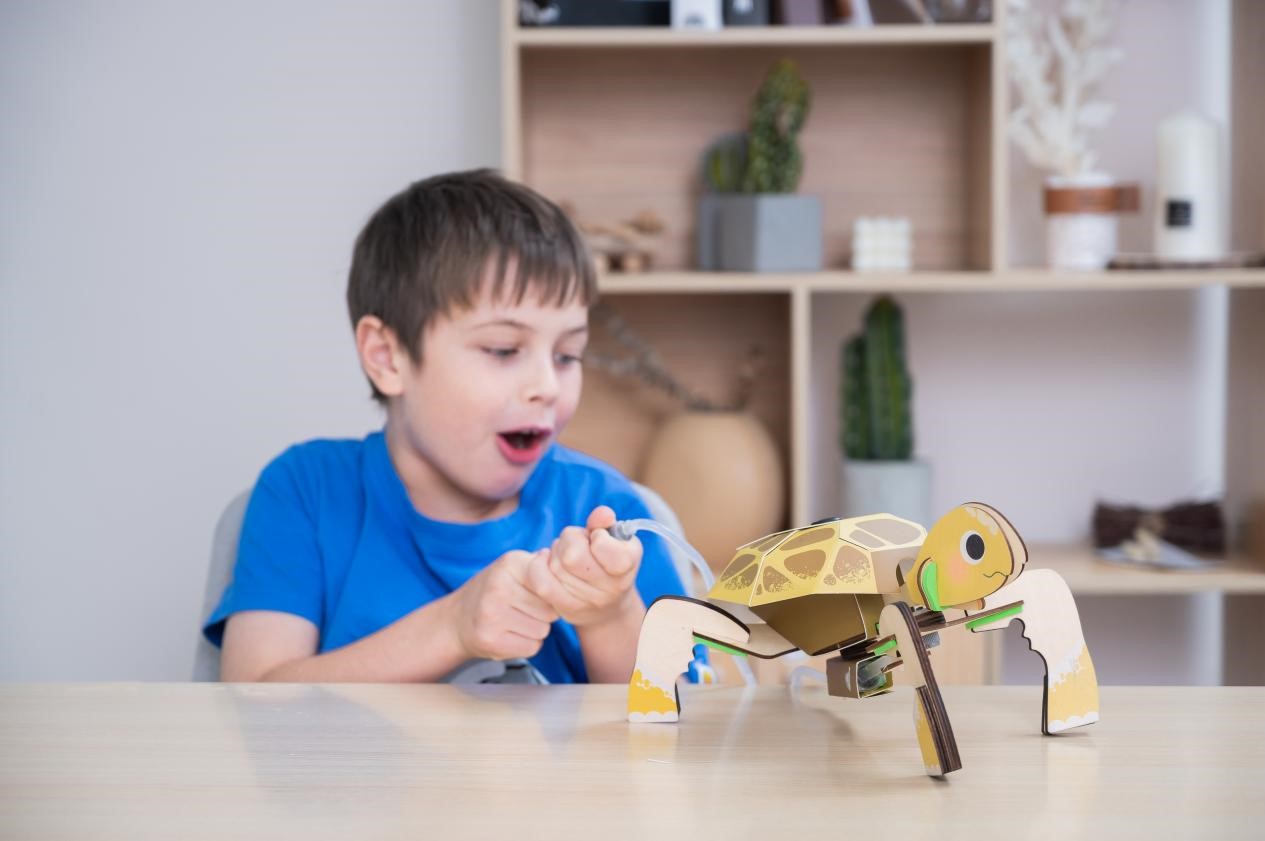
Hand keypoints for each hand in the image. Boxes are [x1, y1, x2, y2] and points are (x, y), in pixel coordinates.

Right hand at [446, 549, 559, 660]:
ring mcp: (492, 615)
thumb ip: (539, 564)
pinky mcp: (490, 641)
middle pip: (551, 611)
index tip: (536, 593)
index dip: (550, 593)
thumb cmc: (494, 592)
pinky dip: (526, 645)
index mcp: (509, 563)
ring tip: (515, 621)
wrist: (457, 621)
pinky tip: (510, 635)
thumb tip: (559, 558)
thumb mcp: (513, 569)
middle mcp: (499, 587)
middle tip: (522, 609)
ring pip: (543, 630)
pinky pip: (532, 647)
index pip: (553, 584)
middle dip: (544, 614)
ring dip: (535, 630)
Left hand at [526, 506, 642, 627]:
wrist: (608, 606)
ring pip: (554, 566)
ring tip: (565, 554)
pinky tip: (546, 562)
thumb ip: (605, 523)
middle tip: (576, 542)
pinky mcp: (566, 609)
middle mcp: (611, 588)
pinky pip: (542, 584)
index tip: (599, 538)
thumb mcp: (614, 539)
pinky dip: (539, 567)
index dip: (596, 535)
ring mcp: (588, 602)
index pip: (601, 544)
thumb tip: (602, 513)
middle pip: (571, 556)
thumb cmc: (610, 562)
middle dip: (569, 540)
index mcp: (627, 564)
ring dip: (555, 553)